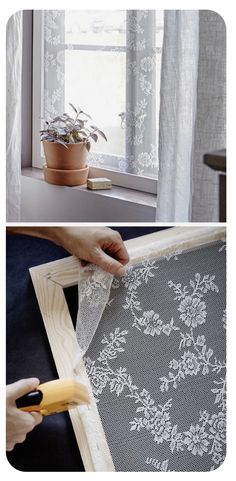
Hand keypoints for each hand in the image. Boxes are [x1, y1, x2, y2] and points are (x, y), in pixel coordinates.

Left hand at [6, 226, 129, 275]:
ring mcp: (100, 240)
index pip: (124, 258)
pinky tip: (82, 258)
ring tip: (86, 261)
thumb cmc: (76, 237)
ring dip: (95, 262)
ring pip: (104, 257)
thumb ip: (109, 265)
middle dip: (104, 265)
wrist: (59, 230)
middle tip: (94, 266)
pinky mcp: (92, 242)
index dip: (116, 267)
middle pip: (113, 258)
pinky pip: (96, 254)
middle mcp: (109, 238)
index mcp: (114, 238)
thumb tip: (121, 271)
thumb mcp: (94, 255)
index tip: (106, 271)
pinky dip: (90, 259)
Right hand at [6, 378, 42, 450]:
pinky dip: (6, 428)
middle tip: (11, 406)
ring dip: (13, 421)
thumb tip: (34, 382)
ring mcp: (11, 441)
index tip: (26, 402)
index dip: (32, 406)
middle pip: (28, 421)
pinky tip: (1, 420)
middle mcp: (21, 435)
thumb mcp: (8, 394)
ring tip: (3, 412)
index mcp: (26, 423)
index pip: (38, 414)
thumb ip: (24, 387)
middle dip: (21, 413)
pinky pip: (9, 435)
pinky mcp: (3, 445)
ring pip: (18, 429)